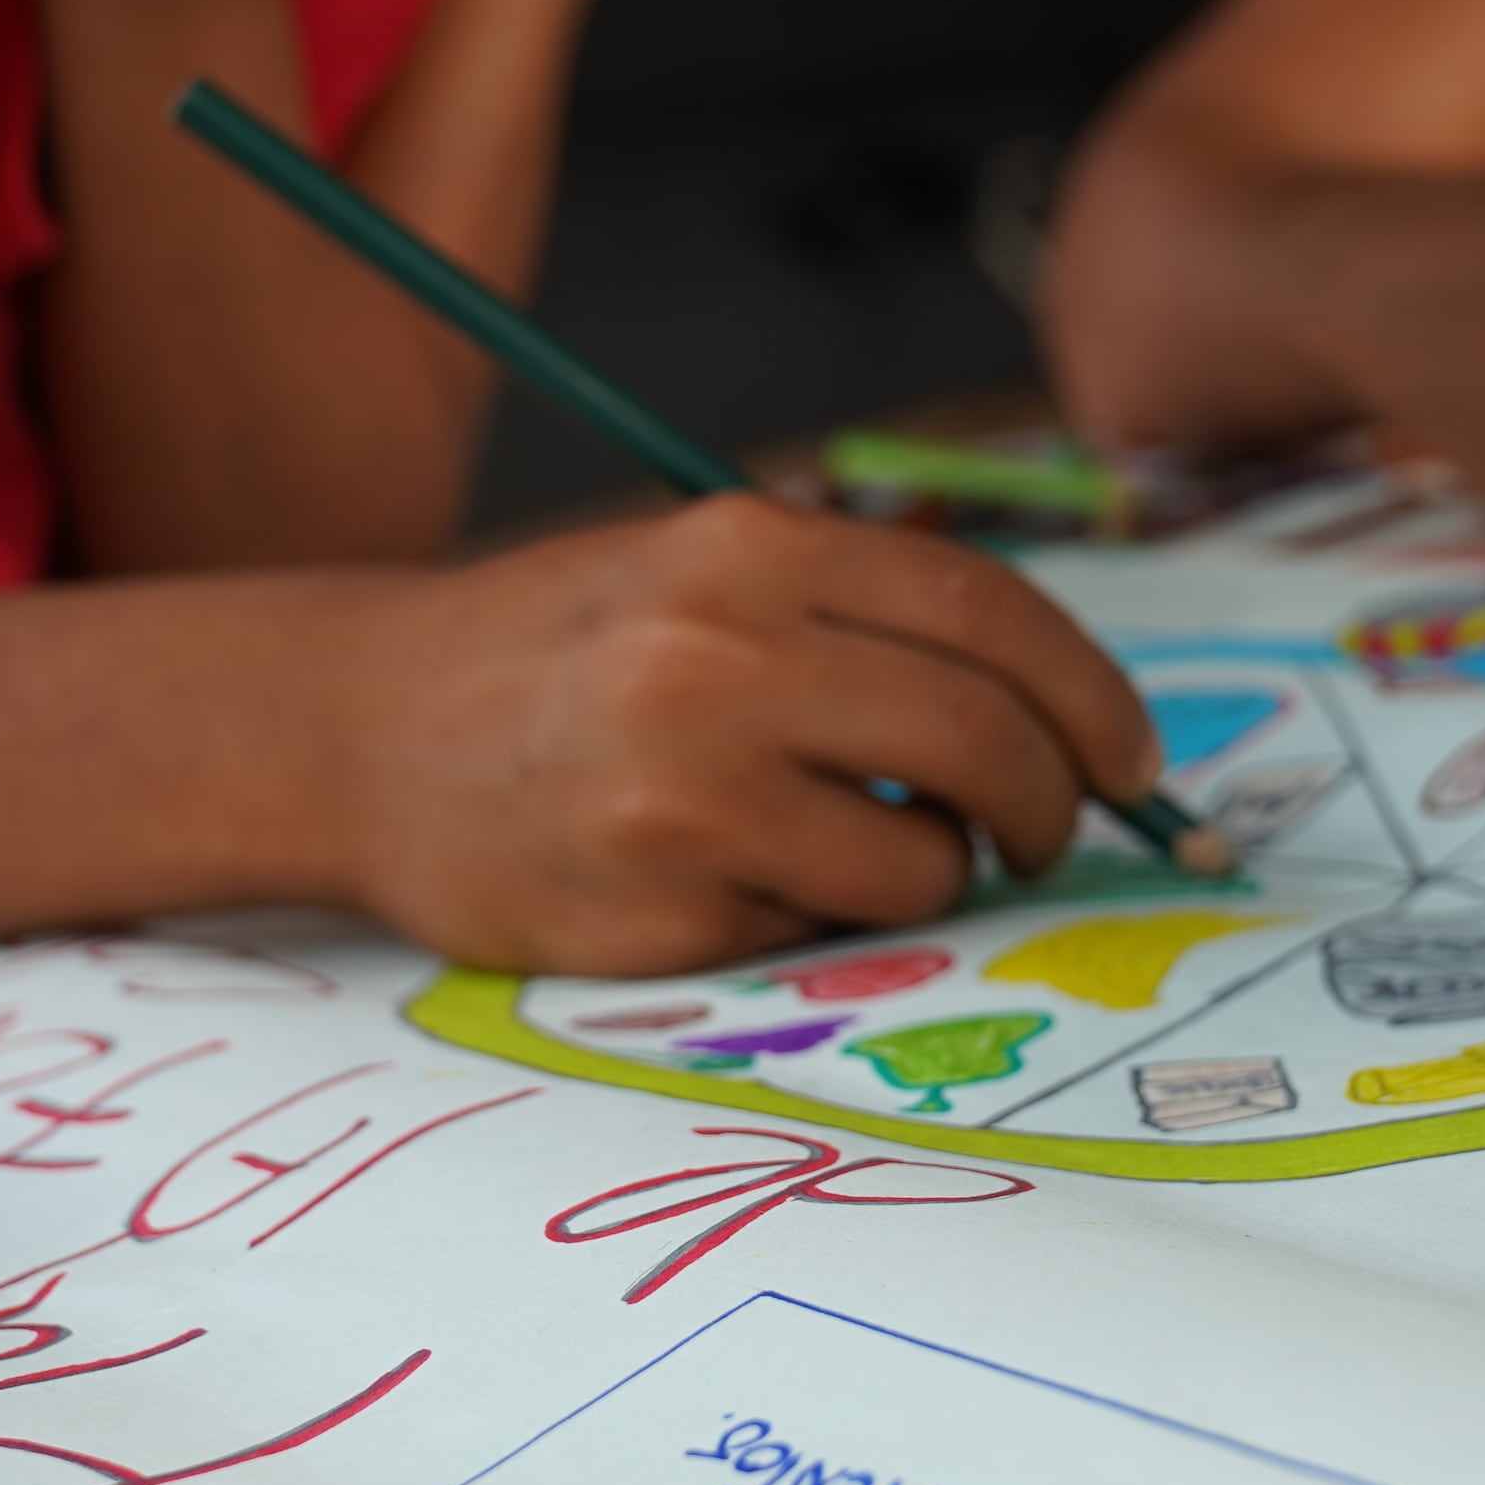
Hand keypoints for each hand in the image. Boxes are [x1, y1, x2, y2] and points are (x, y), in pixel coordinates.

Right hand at [331, 497, 1168, 973]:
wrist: (355, 733)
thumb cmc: (558, 656)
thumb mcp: (697, 575)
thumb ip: (857, 620)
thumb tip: (1063, 715)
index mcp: (744, 550)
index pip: (986, 615)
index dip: (1090, 696)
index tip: (1130, 759)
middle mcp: (714, 656)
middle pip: (981, 737)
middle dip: (1053, 802)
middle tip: (1049, 832)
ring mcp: (680, 788)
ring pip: (921, 860)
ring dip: (936, 874)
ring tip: (867, 851)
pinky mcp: (654, 905)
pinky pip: (823, 934)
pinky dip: (824, 919)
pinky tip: (741, 880)